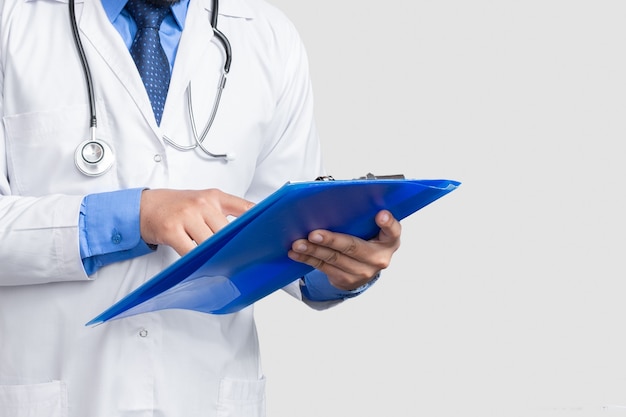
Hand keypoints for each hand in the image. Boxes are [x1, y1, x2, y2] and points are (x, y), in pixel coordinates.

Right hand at [140, 189, 253, 255]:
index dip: (258, 221)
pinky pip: (190, 251)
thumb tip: (248, 229)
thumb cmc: (177, 206)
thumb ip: (225, 212)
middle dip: (232, 246)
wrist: (144, 206)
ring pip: (210, 242)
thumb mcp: (204, 201)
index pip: (244, 207)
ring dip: (214, 255)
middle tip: (240, 259)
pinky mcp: (172, 229)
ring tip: (220, 263)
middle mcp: (202, 203)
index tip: (267, 234)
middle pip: (226, 232)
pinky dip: (196, 260)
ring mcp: (186, 216)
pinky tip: (200, 263)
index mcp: (214, 196)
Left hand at [287, 210, 401, 289]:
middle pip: (353, 247)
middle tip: (314, 234)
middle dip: (332, 240)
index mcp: (389, 240)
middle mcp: (378, 258)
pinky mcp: (346, 280)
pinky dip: (308, 259)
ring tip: (298, 244)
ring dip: (313, 251)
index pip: (393, 230)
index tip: (380, 214)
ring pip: (334, 259)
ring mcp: (363, 272)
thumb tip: (334, 198)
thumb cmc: (366, 238)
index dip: (388, 223)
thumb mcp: (371, 227)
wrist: (364, 267)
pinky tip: (296, 253)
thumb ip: (362, 215)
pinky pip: (324, 268)